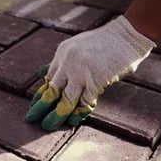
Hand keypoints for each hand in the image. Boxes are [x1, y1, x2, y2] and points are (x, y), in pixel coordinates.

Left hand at [26, 15, 155, 130]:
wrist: (128, 35)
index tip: (34, 105)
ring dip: (56, 115)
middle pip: (52, 90)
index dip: (41, 93)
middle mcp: (68, 62)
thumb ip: (63, 61)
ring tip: (48, 126)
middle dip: (41, 107)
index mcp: (63, 53)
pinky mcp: (96, 81)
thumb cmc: (106, 42)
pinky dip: (79, 113)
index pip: (48, 78)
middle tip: (32, 118)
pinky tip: (73, 121)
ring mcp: (82, 72)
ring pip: (65, 100)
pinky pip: (85, 102)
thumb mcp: (78, 45)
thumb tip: (43, 74)